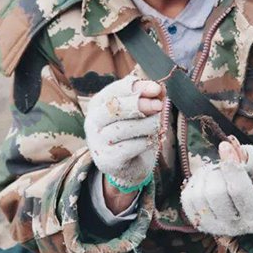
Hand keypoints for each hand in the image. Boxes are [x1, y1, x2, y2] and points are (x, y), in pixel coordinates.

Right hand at [84, 74, 163, 199]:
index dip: (138, 88)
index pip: (116, 90)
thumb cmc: (135, 129)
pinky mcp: (107, 160)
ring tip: (157, 124)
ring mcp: (97, 142)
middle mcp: (92, 122)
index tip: (157, 89)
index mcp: (98, 103)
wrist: (130, 164)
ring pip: (126, 128)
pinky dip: (147, 141)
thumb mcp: (141, 109)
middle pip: (116, 108)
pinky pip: (132, 146)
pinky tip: (151, 140)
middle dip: (142, 104)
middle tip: (159, 106)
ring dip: (148, 124)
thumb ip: (149, 97)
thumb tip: (160, 89)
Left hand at [180, 140, 252, 235]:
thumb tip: (228, 146)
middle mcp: (235, 227)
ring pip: (199, 195)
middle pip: (215, 193)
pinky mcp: (200, 224)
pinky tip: (206, 179)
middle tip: (222, 163)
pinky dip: (195, 183)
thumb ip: (251, 161)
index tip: (224, 145)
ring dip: (205, 175)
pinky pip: (188, 199)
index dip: (230, 165)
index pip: (238, 189)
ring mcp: (215, 228)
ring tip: (215, 170)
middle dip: (217, 170)